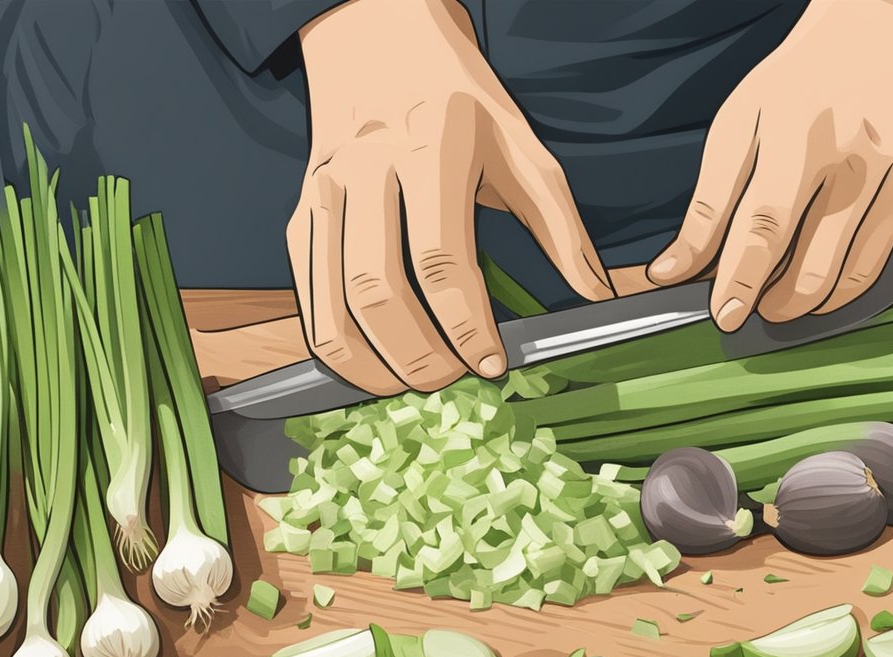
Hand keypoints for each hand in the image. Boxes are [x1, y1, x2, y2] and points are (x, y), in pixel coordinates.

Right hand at [289, 0, 613, 395]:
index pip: (441, 260)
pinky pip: (305, 291)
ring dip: (367, 362)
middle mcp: (366, 170)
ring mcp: (322, 191)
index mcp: (430, 151)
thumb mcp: (521, 145)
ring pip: (329, 301)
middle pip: (377, 290)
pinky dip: (330, 340)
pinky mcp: (298, 209)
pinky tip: (366, 362)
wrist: (376, 35)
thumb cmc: (457, 97)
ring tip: (408, 385)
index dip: (466, 325)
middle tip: (450, 382)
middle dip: (416, 354)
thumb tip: (594, 294)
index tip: (491, 364)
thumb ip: (559, 224)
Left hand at [646, 0, 892, 329]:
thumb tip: (673, 267)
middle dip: (772, 301)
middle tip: (744, 310)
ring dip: (805, 303)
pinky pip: (877, 259)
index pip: (764, 227)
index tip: (722, 316)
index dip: (740, 281)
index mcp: (797, 138)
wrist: (873, 32)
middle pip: (809, 261)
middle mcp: (847, 161)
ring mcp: (882, 178)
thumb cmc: (796, 80)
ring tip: (774, 305)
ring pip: (844, 271)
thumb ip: (708, 202)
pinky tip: (817, 296)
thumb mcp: (735, 126)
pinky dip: (845, 290)